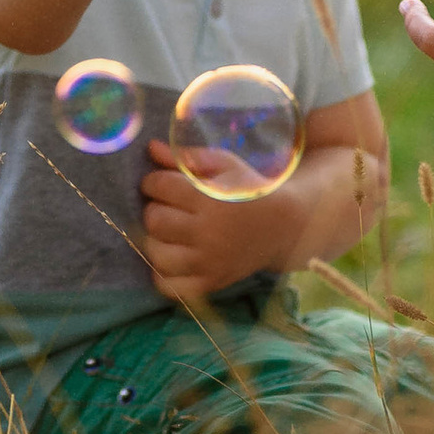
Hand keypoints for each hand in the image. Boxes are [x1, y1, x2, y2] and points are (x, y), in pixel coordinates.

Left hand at [139, 139, 284, 302]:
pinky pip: (168, 286)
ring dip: (156, 240)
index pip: (160, 186)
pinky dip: (163, 273)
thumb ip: (185, 157)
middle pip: (155, 220)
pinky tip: (172, 257)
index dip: (153, 181)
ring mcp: (209, 262)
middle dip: (154, 209)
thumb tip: (150, 147)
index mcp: (211, 199)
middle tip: (167, 207)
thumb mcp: (224, 165)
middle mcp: (209, 233)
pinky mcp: (210, 283)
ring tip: (169, 231)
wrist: (283, 226)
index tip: (159, 183)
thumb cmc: (248, 190)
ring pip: (157, 253)